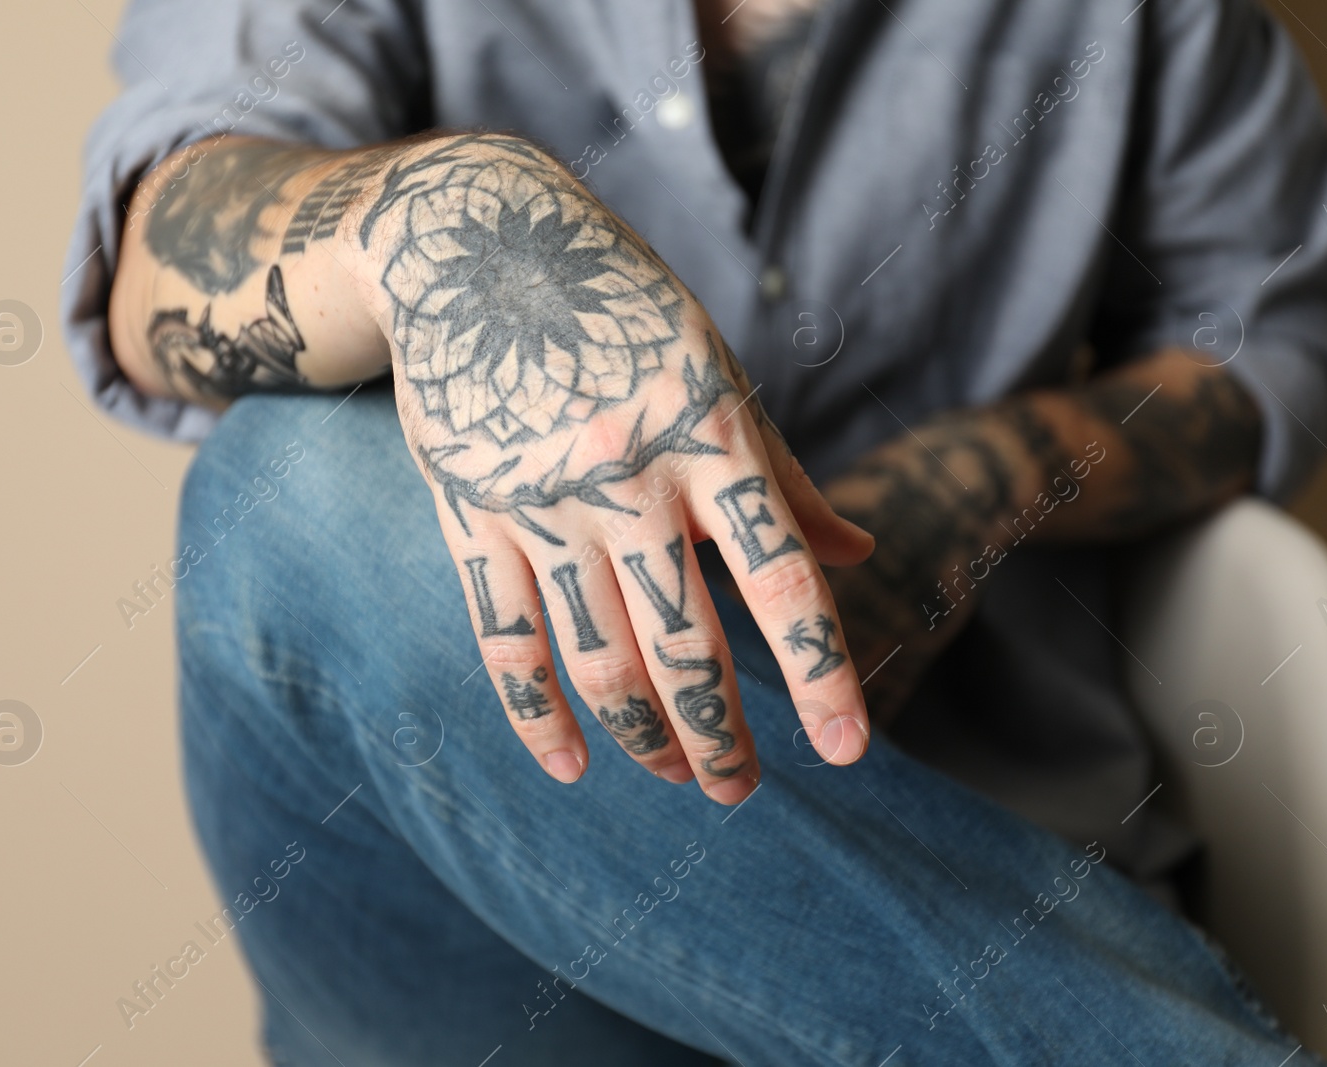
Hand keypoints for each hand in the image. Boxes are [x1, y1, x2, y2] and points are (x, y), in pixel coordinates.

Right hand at [357, 134, 874, 802]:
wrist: (475, 246)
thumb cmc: (620, 308)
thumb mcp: (715, 369)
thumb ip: (781, 474)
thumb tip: (854, 555)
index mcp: (708, 435)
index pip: (780, 579)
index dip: (817, 673)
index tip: (846, 749)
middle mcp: (630, 479)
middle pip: (685, 644)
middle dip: (719, 737)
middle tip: (738, 790)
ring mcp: (544, 503)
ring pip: (600, 658)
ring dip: (644, 736)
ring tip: (676, 774)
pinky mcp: (473, 516)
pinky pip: (504, 640)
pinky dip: (536, 714)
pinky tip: (568, 763)